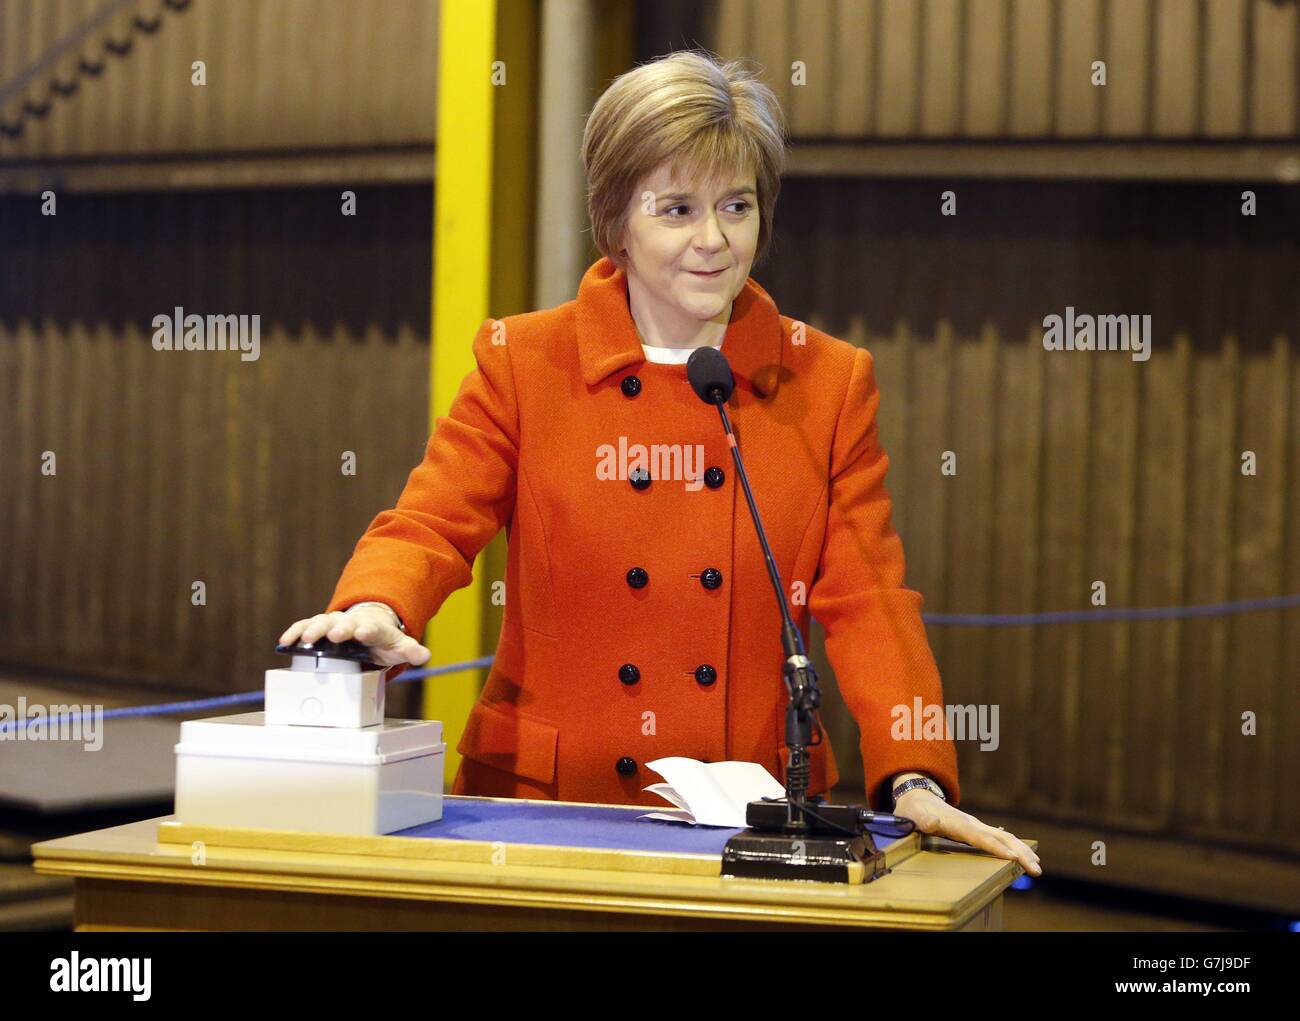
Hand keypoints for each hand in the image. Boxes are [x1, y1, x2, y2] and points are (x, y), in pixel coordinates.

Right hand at [278, 608, 431, 667]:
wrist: (368, 626)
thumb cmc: (382, 640)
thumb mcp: (398, 647)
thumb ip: (410, 651)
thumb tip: (424, 656)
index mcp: (374, 628)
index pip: (373, 628)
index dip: (368, 630)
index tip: (363, 632)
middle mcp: (352, 622)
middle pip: (345, 623)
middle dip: (339, 628)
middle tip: (332, 635)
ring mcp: (334, 623)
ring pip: (323, 623)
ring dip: (314, 630)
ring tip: (305, 640)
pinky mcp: (319, 627)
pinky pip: (306, 626)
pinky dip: (296, 631)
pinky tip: (285, 641)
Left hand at [891, 789, 1040, 876]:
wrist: (917, 797)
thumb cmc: (914, 812)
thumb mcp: (912, 817)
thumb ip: (922, 821)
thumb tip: (933, 823)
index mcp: (956, 823)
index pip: (979, 837)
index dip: (996, 847)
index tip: (1013, 857)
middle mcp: (971, 823)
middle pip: (1000, 838)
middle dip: (1020, 853)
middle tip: (1037, 869)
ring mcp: (976, 825)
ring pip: (1005, 838)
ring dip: (1022, 851)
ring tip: (1037, 866)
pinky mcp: (977, 830)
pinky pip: (1000, 838)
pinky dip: (1015, 847)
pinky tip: (1024, 856)